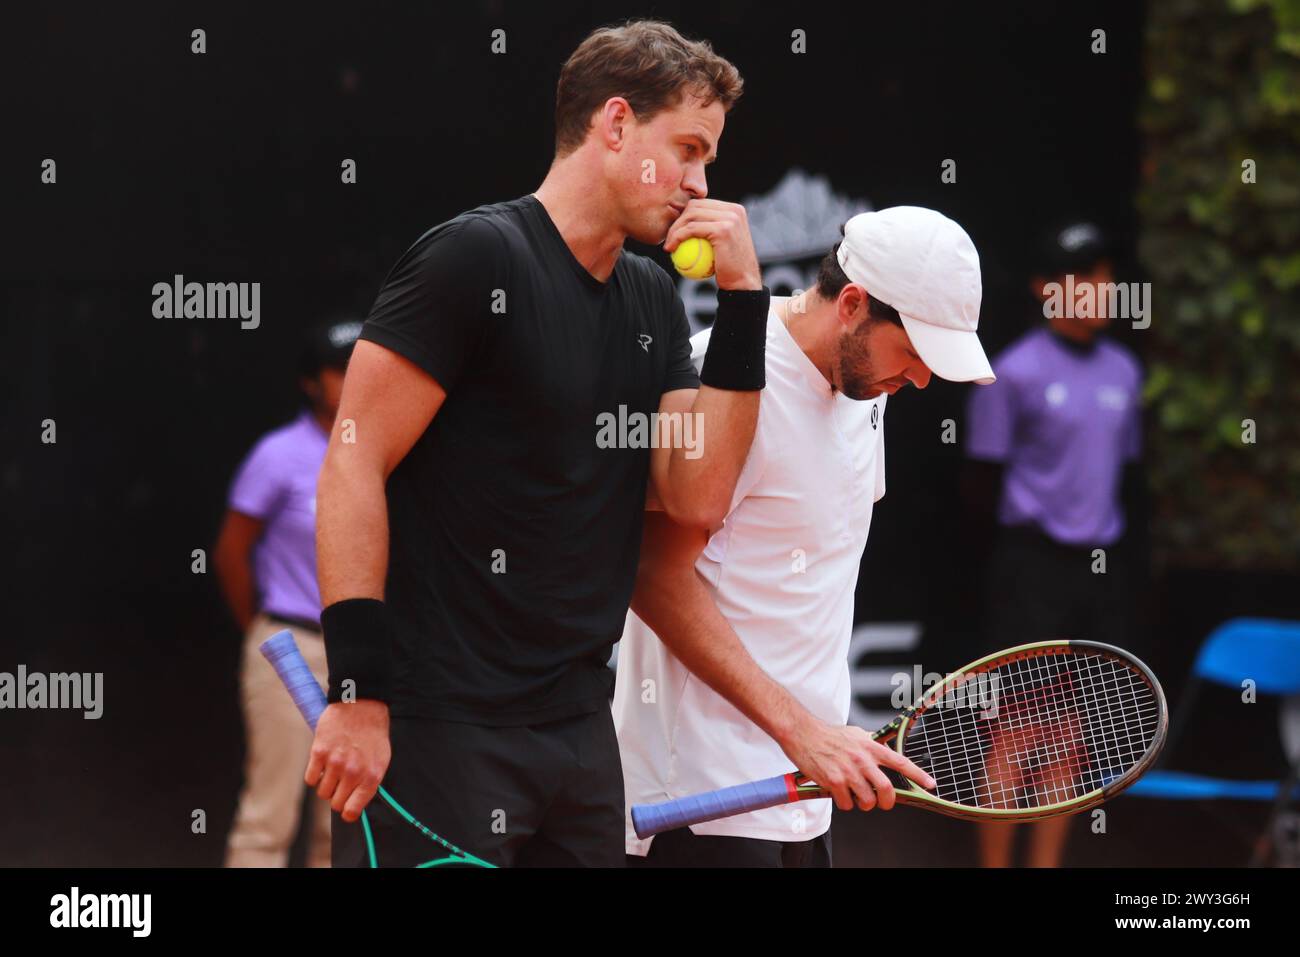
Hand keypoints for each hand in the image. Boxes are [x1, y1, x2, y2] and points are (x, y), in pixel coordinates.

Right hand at [305, 699, 390, 822]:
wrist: (361, 705)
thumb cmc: (373, 734)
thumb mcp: (381, 760)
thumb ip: (370, 783)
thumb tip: (356, 803)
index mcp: (371, 777)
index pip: (352, 810)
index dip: (347, 812)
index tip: (346, 809)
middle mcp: (353, 773)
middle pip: (335, 803)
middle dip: (337, 796)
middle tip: (341, 784)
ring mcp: (335, 763)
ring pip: (322, 792)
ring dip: (326, 785)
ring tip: (333, 771)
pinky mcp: (319, 753)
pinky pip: (310, 779)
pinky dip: (314, 775)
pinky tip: (323, 764)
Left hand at [664, 199, 761, 290]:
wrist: (742, 283)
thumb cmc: (729, 269)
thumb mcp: (721, 244)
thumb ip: (710, 230)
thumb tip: (685, 224)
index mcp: (734, 210)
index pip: (701, 205)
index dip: (684, 217)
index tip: (674, 232)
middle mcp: (734, 210)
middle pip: (695, 206)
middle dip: (677, 220)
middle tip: (669, 238)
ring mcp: (730, 218)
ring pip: (691, 215)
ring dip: (674, 229)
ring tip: (669, 244)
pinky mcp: (723, 229)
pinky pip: (692, 229)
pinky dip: (678, 237)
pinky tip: (670, 248)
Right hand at [778, 716, 935, 811]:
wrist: (803, 733)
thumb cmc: (828, 734)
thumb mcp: (856, 734)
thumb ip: (872, 743)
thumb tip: (885, 749)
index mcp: (870, 747)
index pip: (900, 762)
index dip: (918, 775)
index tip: (930, 784)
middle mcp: (862, 759)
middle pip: (886, 789)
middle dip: (887, 802)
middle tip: (883, 803)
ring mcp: (848, 771)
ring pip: (867, 801)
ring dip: (863, 804)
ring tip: (855, 795)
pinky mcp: (833, 782)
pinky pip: (846, 804)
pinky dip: (845, 803)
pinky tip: (838, 793)